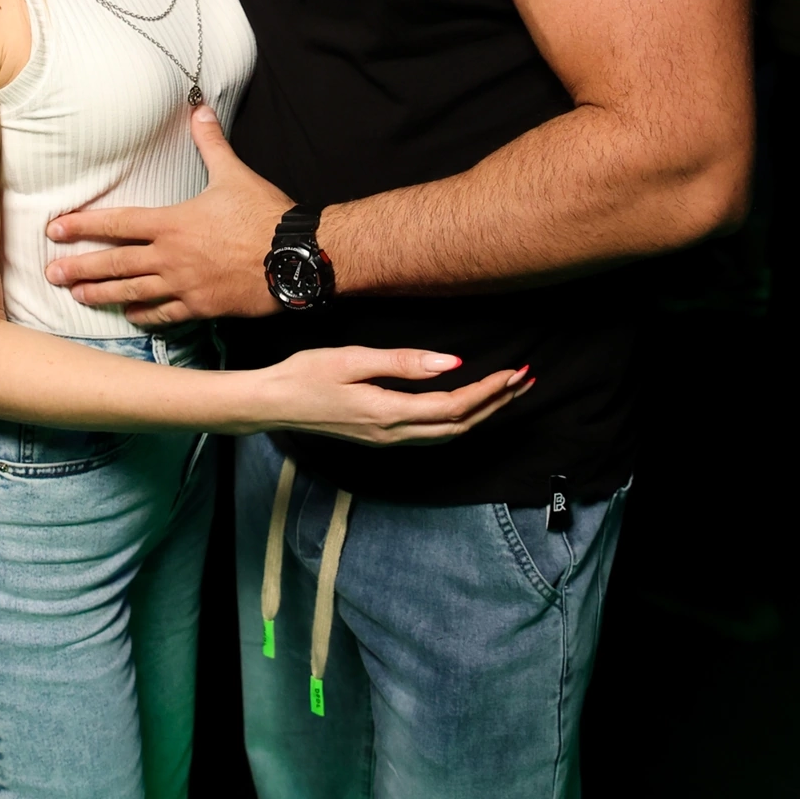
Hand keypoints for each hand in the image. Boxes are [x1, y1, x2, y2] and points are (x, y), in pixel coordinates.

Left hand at [46, 103, 288, 323]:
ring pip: (133, 293)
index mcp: (173, 223)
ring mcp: (184, 285)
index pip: (117, 223)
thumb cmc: (264, 214)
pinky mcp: (202, 306)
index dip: (83, 225)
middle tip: (52, 274)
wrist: (295, 256)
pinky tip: (128, 317)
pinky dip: (143, 316)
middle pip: (115, 264)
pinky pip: (164, 314)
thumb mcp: (234, 173)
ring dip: (101, 295)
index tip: (55, 229)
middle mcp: (171, 256)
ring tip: (77, 297)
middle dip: (80, 269)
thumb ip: (210, 143)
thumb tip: (199, 109)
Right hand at [240, 345, 534, 446]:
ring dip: (482, 413)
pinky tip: (469, 406)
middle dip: (497, 403)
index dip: (488, 391)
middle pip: (460, 425)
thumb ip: (403, 362)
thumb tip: (452, 364)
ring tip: (508, 391)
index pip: (454, 406)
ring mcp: (387, 440)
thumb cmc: (306, 374)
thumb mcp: (352, 358)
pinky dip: (461, 420)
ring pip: (449, 434)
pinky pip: (433, 434)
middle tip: (526, 379)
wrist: (272, 403)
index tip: (514, 371)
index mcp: (388, 413)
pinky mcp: (381, 437)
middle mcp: (393, 434)